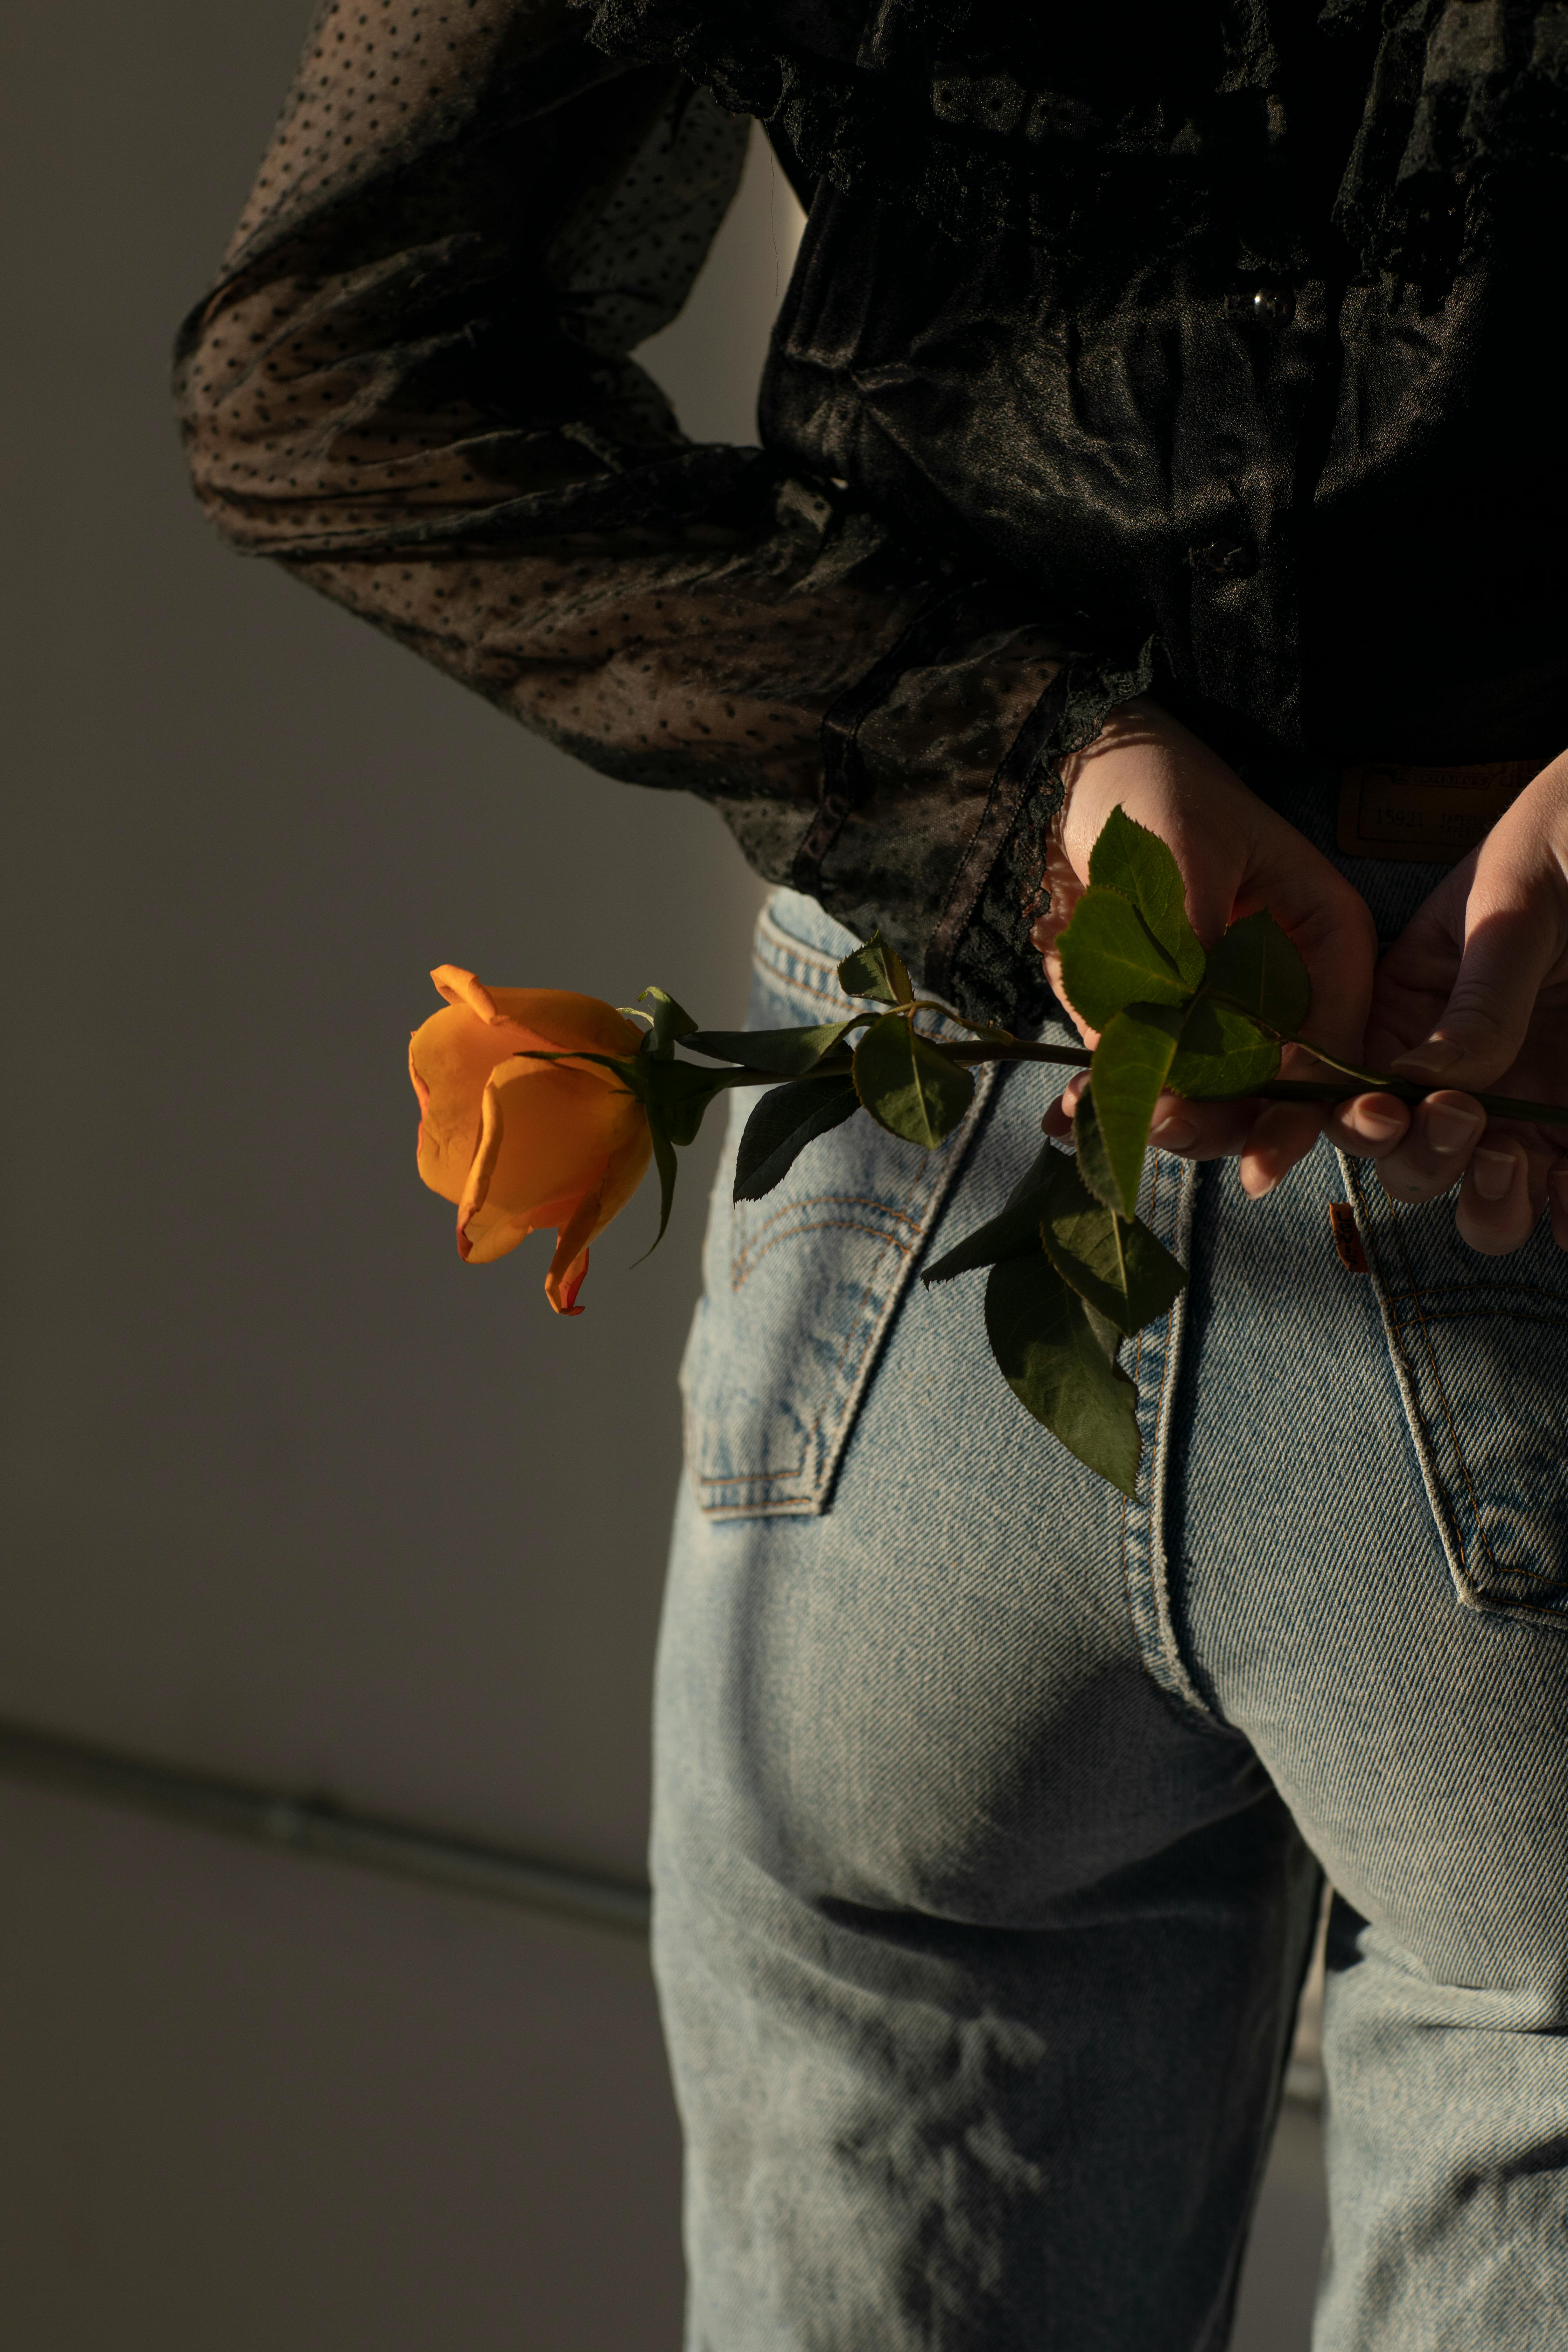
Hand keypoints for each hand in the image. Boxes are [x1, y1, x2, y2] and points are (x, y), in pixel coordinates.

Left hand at [1032, 699, 1378, 1195]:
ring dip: (1157, 1116)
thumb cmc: (1157, 791)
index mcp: (1325, 940)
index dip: (1298, 1106)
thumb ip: (1195, 947)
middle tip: (1161, 1128)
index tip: (1257, 1156)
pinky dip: (1102, 1097)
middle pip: (1272, 1087)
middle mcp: (1283, 988)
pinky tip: (1062, 1117)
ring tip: (1097, 1117)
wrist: (1088, 776)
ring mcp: (1220, 1010)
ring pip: (1207, 1095)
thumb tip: (1191, 1044)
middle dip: (1219, 1121)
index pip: (1332, 1045)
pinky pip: (1143, 1073)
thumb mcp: (1185, 856)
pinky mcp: (1162, 1019)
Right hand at [1324, 753, 1567, 1254]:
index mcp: (1405, 1007)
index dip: (1334, 1119)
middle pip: (1399, 1157)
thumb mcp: (1516, 904)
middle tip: (1460, 1120)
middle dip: (1416, 1159)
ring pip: (1474, 1199)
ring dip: (1483, 1205)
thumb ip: (1477, 998)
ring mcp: (1520, 1105)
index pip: (1343, 1083)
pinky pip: (1560, 1202)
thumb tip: (1424, 1086)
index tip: (1375, 1116)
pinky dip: (1561, 1218)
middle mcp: (1450, 1071)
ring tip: (1512, 1164)